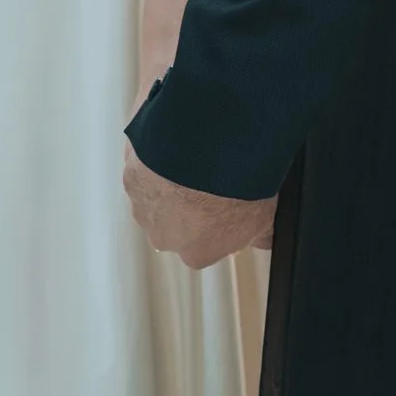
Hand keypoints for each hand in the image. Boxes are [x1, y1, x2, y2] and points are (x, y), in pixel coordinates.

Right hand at [123, 144, 274, 267]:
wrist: (208, 149)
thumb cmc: (236, 186)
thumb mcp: (265, 217)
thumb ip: (261, 234)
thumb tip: (265, 239)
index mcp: (196, 254)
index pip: (205, 246)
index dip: (217, 222)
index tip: (227, 202)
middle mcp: (163, 236)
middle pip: (175, 222)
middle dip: (189, 202)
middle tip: (211, 177)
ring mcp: (143, 204)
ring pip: (156, 194)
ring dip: (169, 178)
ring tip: (195, 157)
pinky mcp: (129, 173)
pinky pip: (143, 165)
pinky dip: (156, 155)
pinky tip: (178, 141)